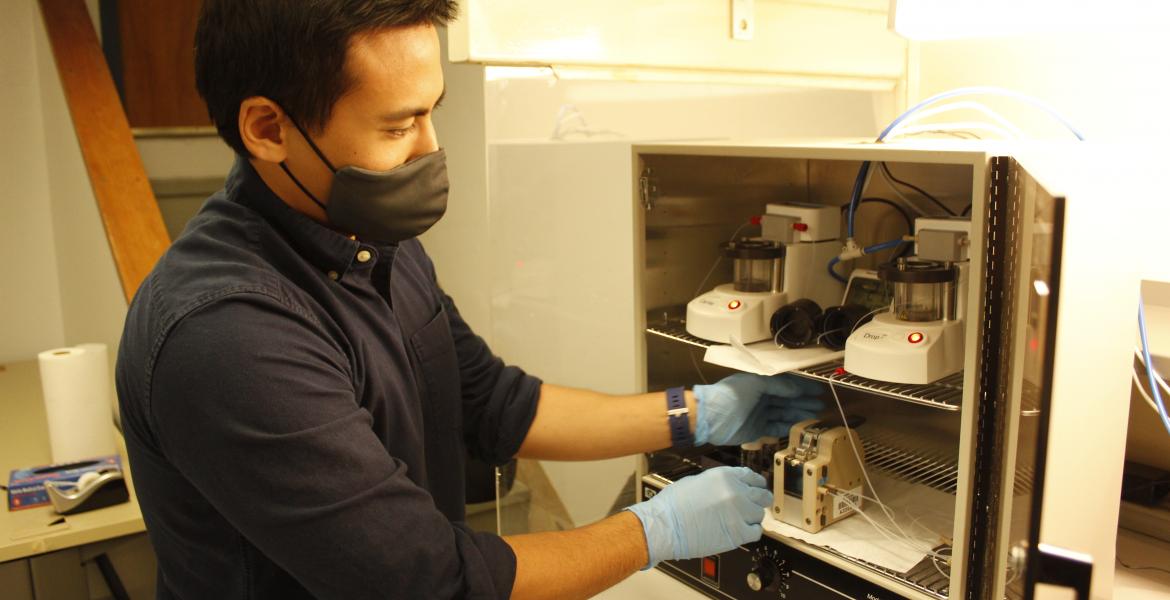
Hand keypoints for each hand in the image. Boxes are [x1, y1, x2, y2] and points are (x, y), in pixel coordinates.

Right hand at [626, 467, 770, 567]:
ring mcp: (739, 512)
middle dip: (759, 501)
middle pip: (762, 495)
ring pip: (759, 514)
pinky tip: (741, 532)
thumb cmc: (673, 505)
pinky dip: (751, 532)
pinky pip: (756, 532)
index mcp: (725, 476)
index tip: (757, 489)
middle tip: (753, 507)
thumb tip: (728, 488)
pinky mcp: (738, 533)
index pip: (752, 477)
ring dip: (751, 518)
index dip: (756, 484)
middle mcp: (736, 491)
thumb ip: (719, 483)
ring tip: (739, 521)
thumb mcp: (696, 481)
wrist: (665, 526)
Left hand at [693, 373, 823, 445]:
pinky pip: (776, 428)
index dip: (801, 388)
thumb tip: (798, 389)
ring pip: (783, 414)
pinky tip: (801, 426)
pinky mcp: (757, 430)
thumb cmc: (731, 395)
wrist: (711, 418)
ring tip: (815, 415)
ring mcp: (759, 414)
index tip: (817, 390)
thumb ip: (778, 386)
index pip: (785, 384)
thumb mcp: (755, 383)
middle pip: (786, 400)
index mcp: (759, 383)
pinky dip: (788, 427)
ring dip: (799, 414)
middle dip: (803, 402)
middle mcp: (761, 398)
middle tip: (821, 405)